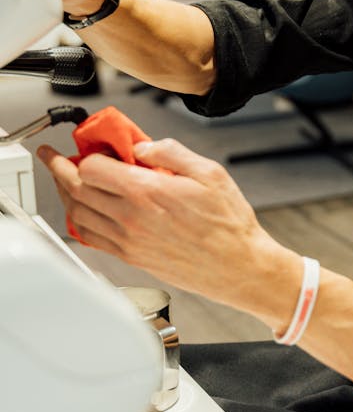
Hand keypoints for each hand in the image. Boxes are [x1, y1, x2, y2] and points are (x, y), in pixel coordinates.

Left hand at [36, 138, 298, 318]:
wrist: (237, 266)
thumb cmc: (229, 224)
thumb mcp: (210, 173)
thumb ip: (172, 152)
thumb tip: (143, 146)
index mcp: (148, 192)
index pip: (92, 168)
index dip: (84, 153)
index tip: (84, 145)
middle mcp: (132, 217)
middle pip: (76, 189)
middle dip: (61, 169)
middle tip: (57, 158)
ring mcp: (128, 240)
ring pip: (77, 214)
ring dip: (66, 194)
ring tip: (68, 181)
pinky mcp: (131, 257)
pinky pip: (90, 239)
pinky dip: (78, 222)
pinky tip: (83, 212)